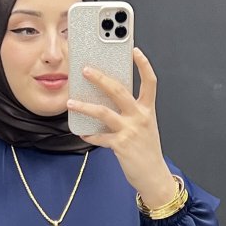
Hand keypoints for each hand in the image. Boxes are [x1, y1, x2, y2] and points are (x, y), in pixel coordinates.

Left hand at [65, 47, 176, 207]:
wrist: (153, 176)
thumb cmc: (147, 151)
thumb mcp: (144, 126)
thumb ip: (131, 112)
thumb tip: (108, 100)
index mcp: (147, 110)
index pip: (149, 82)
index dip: (143, 65)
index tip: (134, 50)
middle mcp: (140, 117)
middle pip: (119, 90)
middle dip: (100, 78)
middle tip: (86, 70)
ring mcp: (130, 130)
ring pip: (103, 112)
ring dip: (84, 106)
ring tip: (71, 103)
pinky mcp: (120, 145)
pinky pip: (99, 137)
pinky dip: (89, 134)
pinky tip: (82, 132)